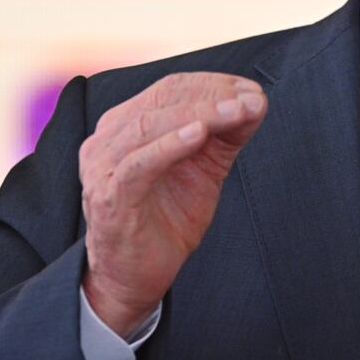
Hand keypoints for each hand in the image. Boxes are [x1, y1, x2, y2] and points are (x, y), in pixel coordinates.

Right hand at [79, 72, 266, 337]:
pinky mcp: (108, 196)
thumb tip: (256, 100)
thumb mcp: (205, 167)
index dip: (214, 84)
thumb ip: (226, 134)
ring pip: (150, 125)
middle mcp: (108, 138)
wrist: (136, 276)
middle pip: (162, 100)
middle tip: (252, 100)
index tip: (252, 90)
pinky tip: (200, 134)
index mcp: (127, 123)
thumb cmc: (168, 216)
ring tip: (236, 111)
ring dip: (200, 114)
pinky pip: (138, 164)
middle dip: (213, 96)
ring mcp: (103, 167)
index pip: (171, 88)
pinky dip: (169, 145)